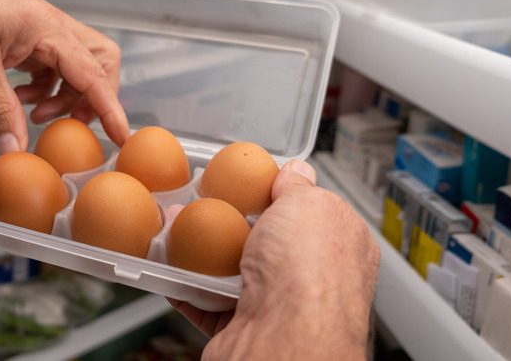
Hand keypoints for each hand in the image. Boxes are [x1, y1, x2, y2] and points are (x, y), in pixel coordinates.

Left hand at [0, 0, 129, 152]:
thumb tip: (16, 149)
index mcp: (48, 29)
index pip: (93, 73)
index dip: (110, 107)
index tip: (122, 135)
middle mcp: (52, 27)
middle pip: (99, 63)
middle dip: (93, 97)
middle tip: (72, 122)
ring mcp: (39, 31)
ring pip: (75, 67)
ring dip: (64, 96)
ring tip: (34, 115)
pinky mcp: (25, 37)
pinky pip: (51, 67)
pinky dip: (44, 88)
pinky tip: (19, 99)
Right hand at [171, 160, 379, 359]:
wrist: (282, 339)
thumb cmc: (307, 273)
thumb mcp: (308, 203)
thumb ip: (298, 186)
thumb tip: (295, 172)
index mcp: (340, 245)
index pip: (310, 212)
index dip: (279, 195)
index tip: (248, 183)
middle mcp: (312, 278)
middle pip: (264, 241)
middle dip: (229, 222)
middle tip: (202, 204)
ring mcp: (277, 306)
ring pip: (231, 272)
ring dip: (200, 253)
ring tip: (175, 230)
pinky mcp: (242, 328)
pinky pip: (207, 302)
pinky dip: (186, 286)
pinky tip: (171, 267)